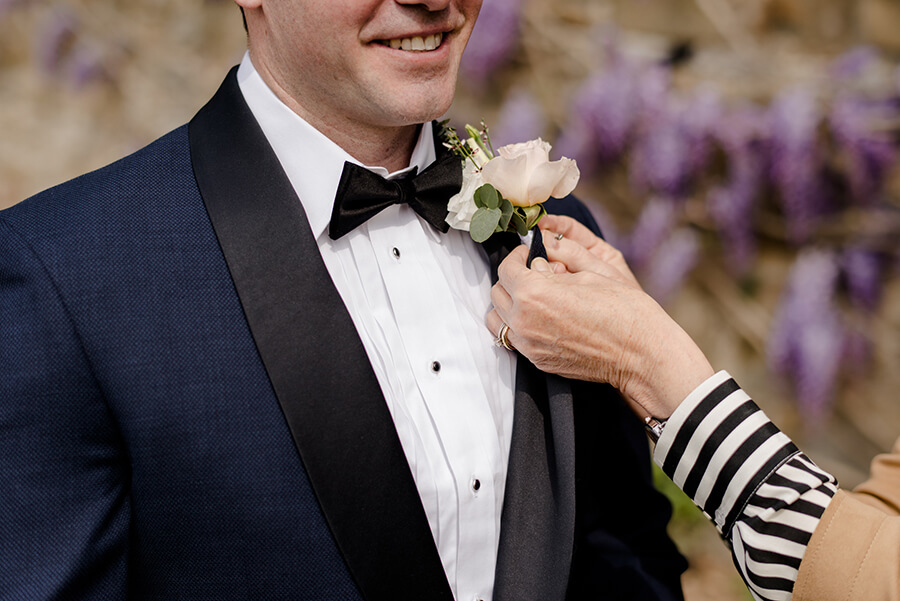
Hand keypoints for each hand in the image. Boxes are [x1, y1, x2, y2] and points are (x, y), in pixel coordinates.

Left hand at [486, 223, 713, 418]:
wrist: (640, 354)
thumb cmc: (622, 310)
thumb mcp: (589, 273)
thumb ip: (555, 263)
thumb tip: (538, 256)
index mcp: (533, 293)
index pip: (506, 268)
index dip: (518, 256)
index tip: (529, 254)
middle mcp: (523, 321)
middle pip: (497, 294)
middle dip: (511, 279)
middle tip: (532, 273)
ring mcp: (529, 345)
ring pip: (497, 320)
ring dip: (508, 305)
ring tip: (531, 298)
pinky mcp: (537, 360)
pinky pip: (514, 339)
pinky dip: (518, 325)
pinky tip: (540, 318)